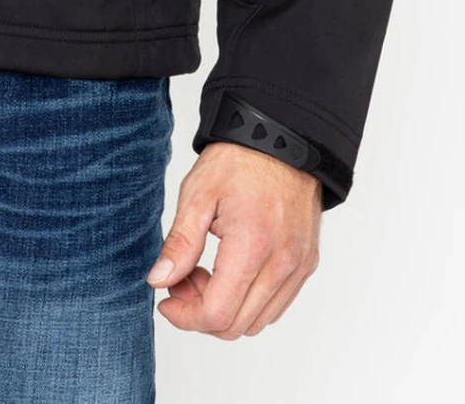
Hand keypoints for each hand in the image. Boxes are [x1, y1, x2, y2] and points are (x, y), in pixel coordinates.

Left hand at [145, 141, 321, 336]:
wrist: (280, 138)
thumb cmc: (239, 160)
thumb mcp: (197, 194)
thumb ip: (180, 243)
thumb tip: (159, 280)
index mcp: (252, 246)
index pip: (218, 313)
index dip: (185, 316)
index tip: (167, 300)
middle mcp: (282, 264)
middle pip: (236, 325)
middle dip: (201, 312)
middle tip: (183, 278)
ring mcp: (298, 266)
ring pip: (257, 321)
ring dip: (226, 309)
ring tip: (206, 271)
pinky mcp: (306, 263)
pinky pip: (276, 305)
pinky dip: (249, 301)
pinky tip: (231, 271)